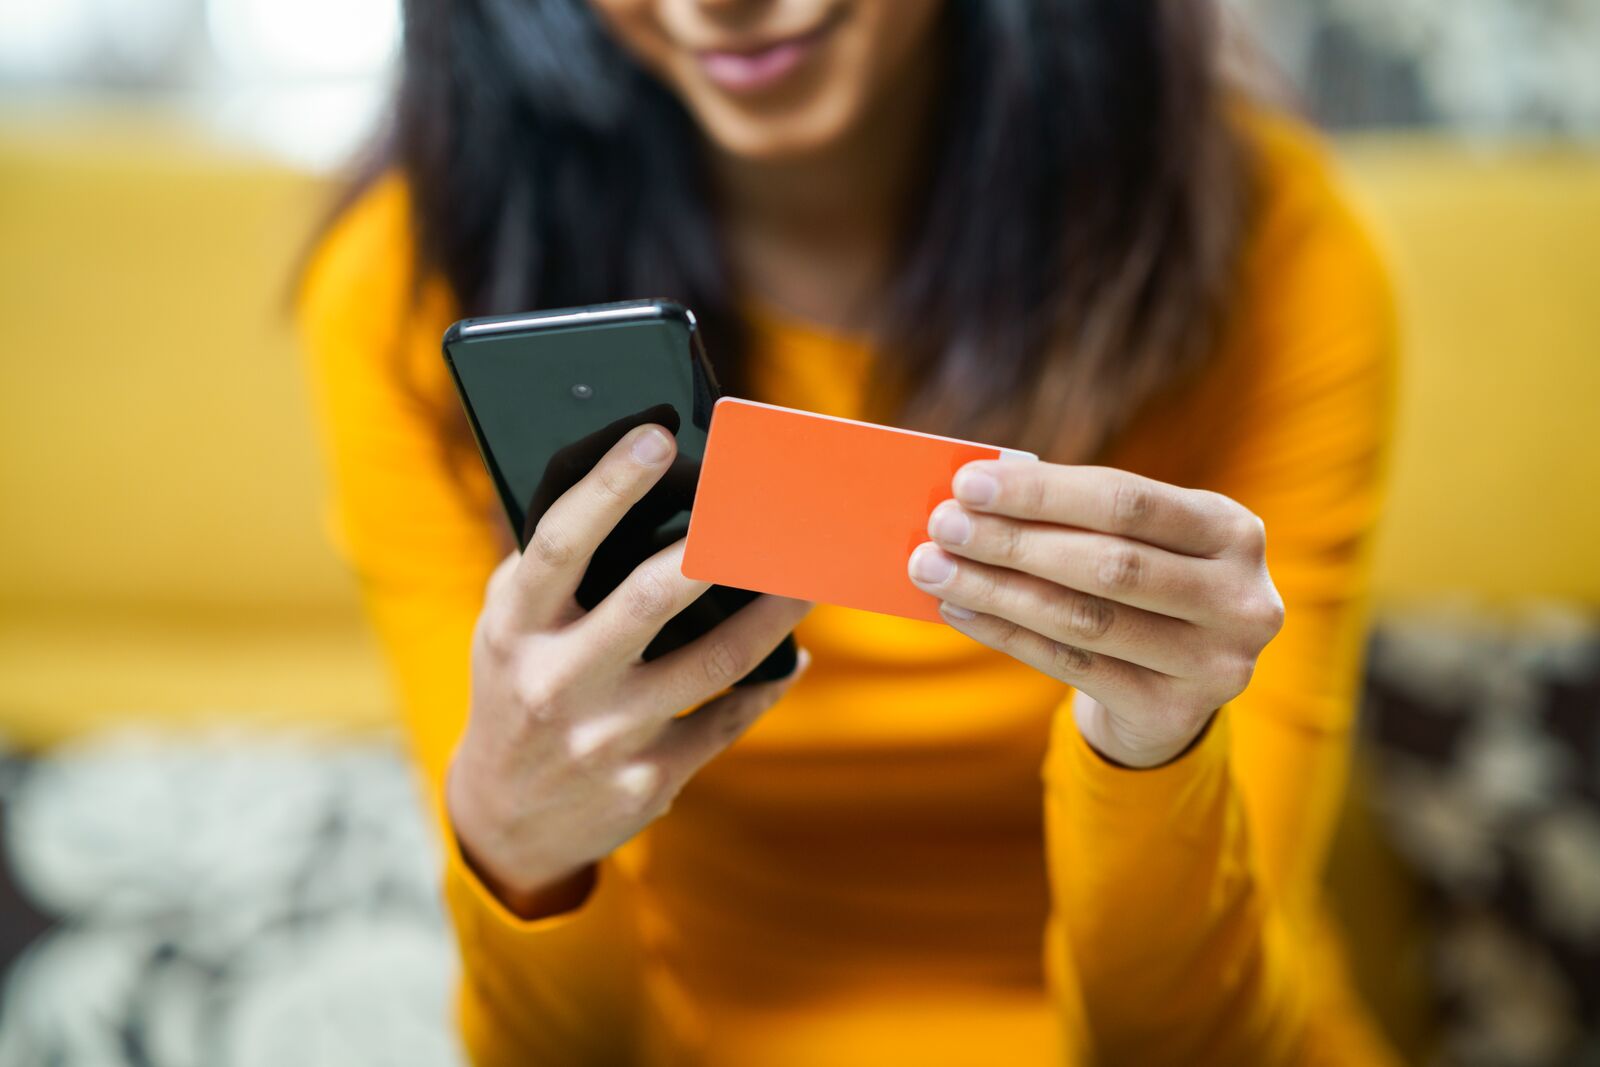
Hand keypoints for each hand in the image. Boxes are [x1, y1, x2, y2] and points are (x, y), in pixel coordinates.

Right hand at [447, 424, 811, 917]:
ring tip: (806, 574)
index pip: (560, 544)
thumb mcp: (508, 626)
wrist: (505, 819)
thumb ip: (550, 565)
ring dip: (771, 614)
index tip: (657, 438)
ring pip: (711, 663)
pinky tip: (794, 653)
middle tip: (767, 499)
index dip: (609, 487)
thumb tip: (627, 481)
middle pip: (648, 598)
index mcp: (515, 628)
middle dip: (713, 545)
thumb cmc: (518, 685)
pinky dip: (767, 682)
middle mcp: (557, 682)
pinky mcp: (650, 780)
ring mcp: (606, 736)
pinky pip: (727, 718)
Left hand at [908, 463, 1283, 768]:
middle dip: (1013, 541)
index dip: (1042, 491)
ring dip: (997, 590)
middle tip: (942, 526)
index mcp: (1233, 530)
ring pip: (1085, 619)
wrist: (1178, 690)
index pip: (1127, 500)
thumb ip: (1075, 518)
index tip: (967, 482)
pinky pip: (1072, 666)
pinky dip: (1007, 634)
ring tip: (934, 569)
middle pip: (1107, 562)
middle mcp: (1241, 597)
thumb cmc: (1141, 589)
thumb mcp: (1135, 542)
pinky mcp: (1176, 711)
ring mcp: (1217, 661)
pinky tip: (959, 609)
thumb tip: (974, 497)